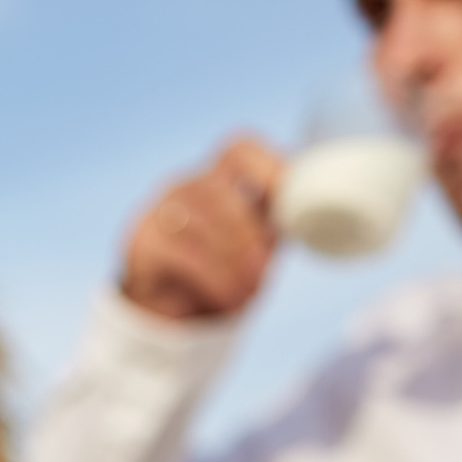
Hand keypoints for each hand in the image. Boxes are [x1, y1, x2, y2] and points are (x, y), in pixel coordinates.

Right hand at [121, 136, 285, 321]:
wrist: (170, 311)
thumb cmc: (223, 268)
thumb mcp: (258, 242)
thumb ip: (282, 223)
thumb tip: (320, 221)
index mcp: (219, 177)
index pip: (239, 149)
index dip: (267, 166)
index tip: (287, 199)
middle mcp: (186, 185)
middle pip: (220, 192)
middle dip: (246, 234)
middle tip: (264, 270)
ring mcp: (159, 209)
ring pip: (198, 222)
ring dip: (229, 261)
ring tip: (248, 291)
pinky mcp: (142, 239)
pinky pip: (177, 251)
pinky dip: (209, 277)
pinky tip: (225, 298)